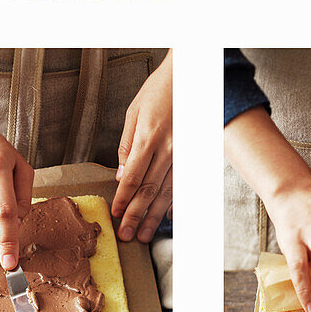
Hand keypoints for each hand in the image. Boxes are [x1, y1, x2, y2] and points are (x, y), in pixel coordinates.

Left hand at [112, 53, 172, 241]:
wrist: (189, 76)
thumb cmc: (159, 91)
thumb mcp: (133, 113)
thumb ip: (126, 145)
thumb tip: (121, 176)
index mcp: (148, 137)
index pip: (132, 178)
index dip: (123, 200)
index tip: (116, 215)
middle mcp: (168, 149)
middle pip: (149, 190)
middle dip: (136, 215)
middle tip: (127, 235)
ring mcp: (184, 153)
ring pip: (167, 192)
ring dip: (155, 215)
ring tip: (145, 233)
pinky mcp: (195, 153)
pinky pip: (185, 183)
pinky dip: (177, 202)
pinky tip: (170, 217)